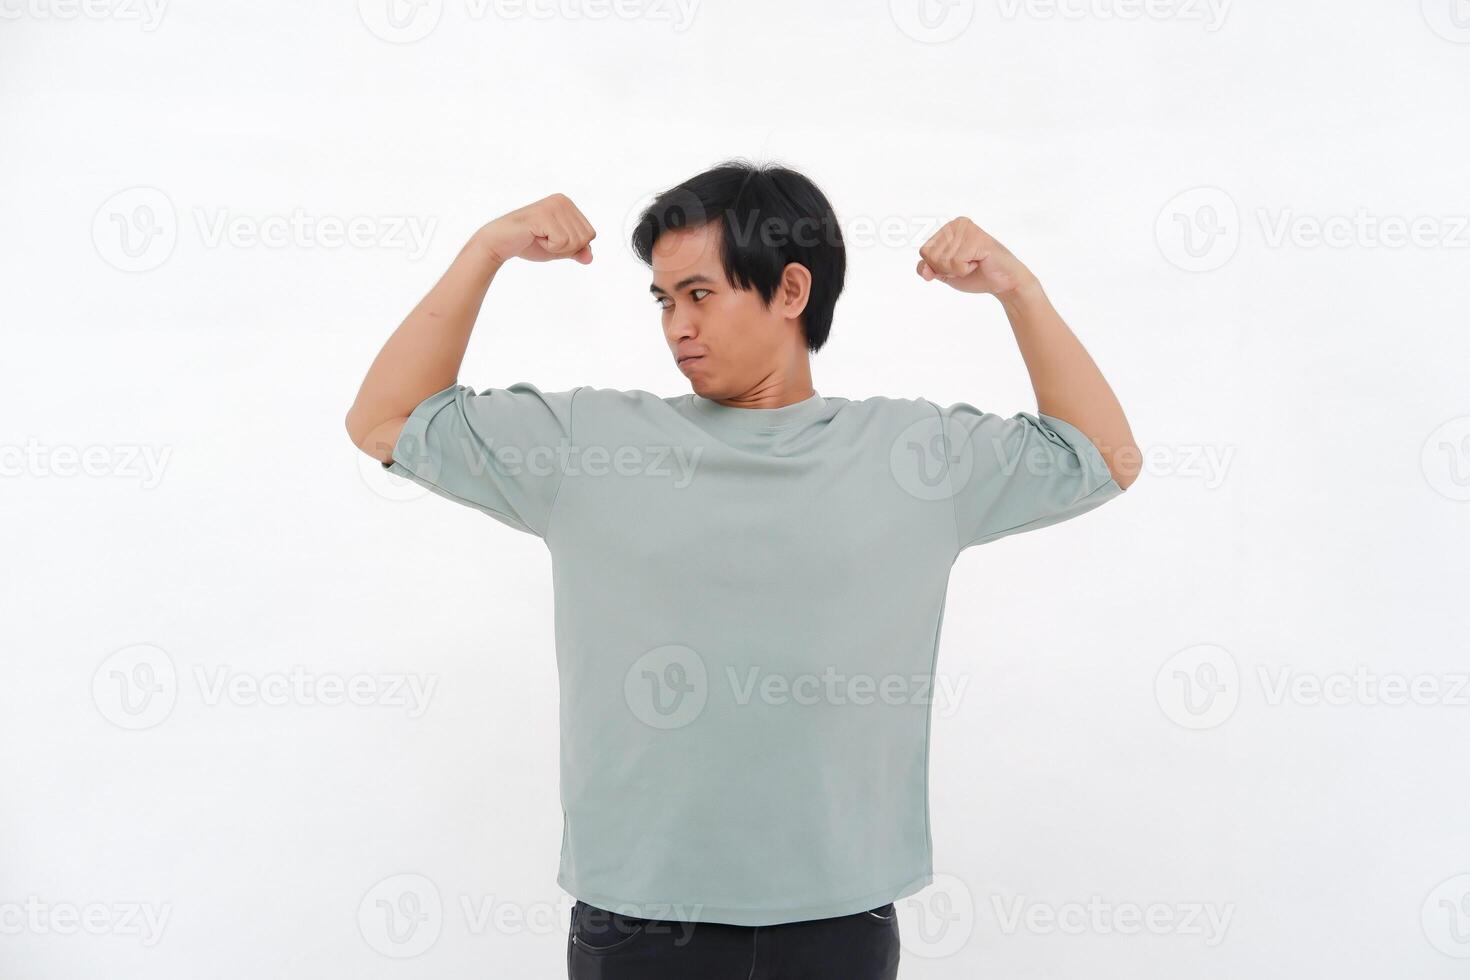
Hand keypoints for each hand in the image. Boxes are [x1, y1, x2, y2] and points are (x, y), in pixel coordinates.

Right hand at [477, 193, 596, 264]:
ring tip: (538, 237)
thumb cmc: (529, 243)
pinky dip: (549, 247)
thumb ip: (576, 251)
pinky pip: (561, 242)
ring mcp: (554, 206)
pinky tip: (534, 237)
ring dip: (556, 248)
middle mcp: (563, 200)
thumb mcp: (559, 250)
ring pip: (574, 242)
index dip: (572, 246)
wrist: (500, 243)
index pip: (590, 235)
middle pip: (585, 238)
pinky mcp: (544, 215)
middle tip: (543, 239)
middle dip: (565, 248)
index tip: (551, 238)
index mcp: (568, 204)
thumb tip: (590, 258)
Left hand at [916, 217, 1035, 296]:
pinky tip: (979, 262)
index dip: (938, 267)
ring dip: (958, 270)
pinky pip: (956, 262)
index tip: (957, 265)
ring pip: (943, 260)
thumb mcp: (946, 274)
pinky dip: (966, 270)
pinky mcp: (976, 238)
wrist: (1002, 283)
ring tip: (974, 262)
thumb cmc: (976, 275)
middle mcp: (956, 223)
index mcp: (948, 228)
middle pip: (931, 255)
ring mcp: (967, 229)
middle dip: (947, 269)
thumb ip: (929, 269)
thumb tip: (923, 270)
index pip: (924, 252)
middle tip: (967, 265)